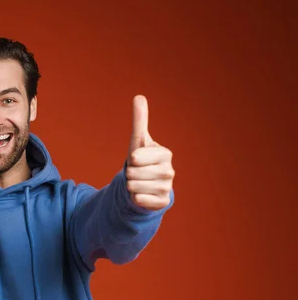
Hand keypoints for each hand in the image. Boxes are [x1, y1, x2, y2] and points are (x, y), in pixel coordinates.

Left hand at [125, 95, 174, 210]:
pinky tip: (140, 195)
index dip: (132, 159)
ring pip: (135, 186)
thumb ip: (139, 121)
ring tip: (138, 183)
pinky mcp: (163, 202)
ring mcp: (167, 187)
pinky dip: (135, 198)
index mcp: (165, 154)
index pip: (137, 157)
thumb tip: (139, 96)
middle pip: (133, 172)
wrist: (145, 184)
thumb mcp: (138, 141)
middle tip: (136, 173)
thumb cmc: (141, 160)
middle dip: (129, 173)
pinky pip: (140, 200)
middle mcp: (169, 171)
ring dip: (130, 186)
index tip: (136, 159)